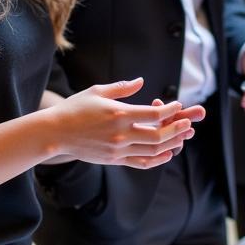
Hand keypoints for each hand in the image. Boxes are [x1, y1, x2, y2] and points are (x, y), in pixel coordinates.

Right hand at [51, 78, 196, 167]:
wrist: (55, 133)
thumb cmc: (75, 108)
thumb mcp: (97, 91)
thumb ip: (122, 87)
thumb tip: (141, 82)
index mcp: (119, 114)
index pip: (154, 114)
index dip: (170, 110)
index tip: (177, 105)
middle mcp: (121, 134)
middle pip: (159, 135)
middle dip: (177, 129)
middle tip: (189, 123)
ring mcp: (118, 150)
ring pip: (153, 151)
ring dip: (171, 143)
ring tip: (183, 136)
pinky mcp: (114, 160)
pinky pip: (141, 162)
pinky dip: (158, 159)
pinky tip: (167, 153)